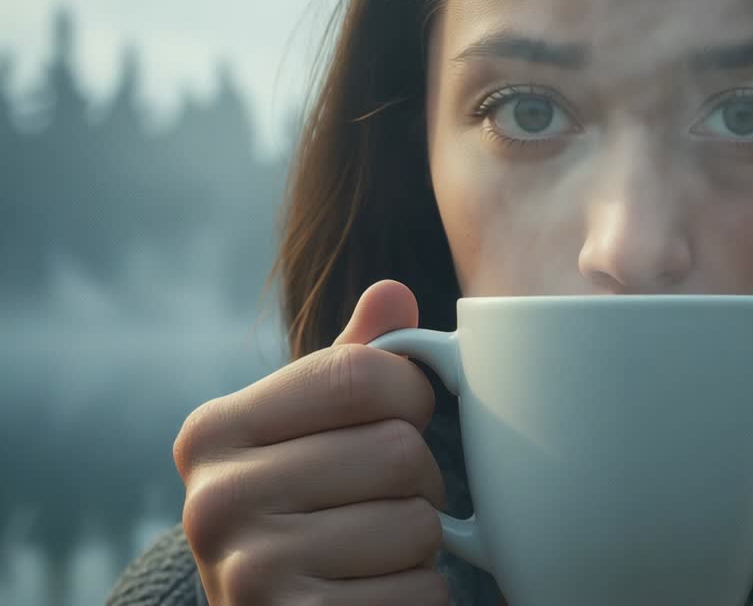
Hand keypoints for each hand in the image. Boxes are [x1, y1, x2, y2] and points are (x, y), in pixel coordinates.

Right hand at [173, 280, 449, 604]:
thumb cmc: (300, 505)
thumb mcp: (307, 428)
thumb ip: (350, 363)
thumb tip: (394, 291)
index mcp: (215, 432)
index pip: (359, 374)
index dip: (410, 394)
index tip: (401, 415)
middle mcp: (216, 501)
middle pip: (400, 451)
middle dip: (420, 478)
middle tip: (387, 498)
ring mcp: (251, 574)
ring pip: (419, 525)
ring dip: (422, 542)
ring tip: (377, 549)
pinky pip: (420, 592)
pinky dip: (421, 593)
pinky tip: (377, 592)